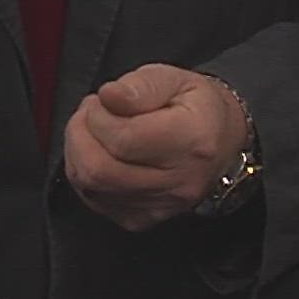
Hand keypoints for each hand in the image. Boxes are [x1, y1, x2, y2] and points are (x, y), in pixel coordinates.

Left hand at [63, 63, 247, 230]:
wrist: (221, 142)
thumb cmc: (196, 108)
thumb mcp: (173, 79)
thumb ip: (140, 85)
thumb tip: (108, 97)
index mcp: (192, 142)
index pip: (122, 139)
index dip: (98, 116)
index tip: (102, 100)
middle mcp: (179, 182)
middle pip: (100, 170)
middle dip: (79, 135)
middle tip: (91, 113)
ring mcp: (160, 206)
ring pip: (91, 187)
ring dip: (78, 153)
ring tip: (93, 130)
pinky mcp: (143, 219)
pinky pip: (95, 201)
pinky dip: (86, 174)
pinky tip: (100, 154)